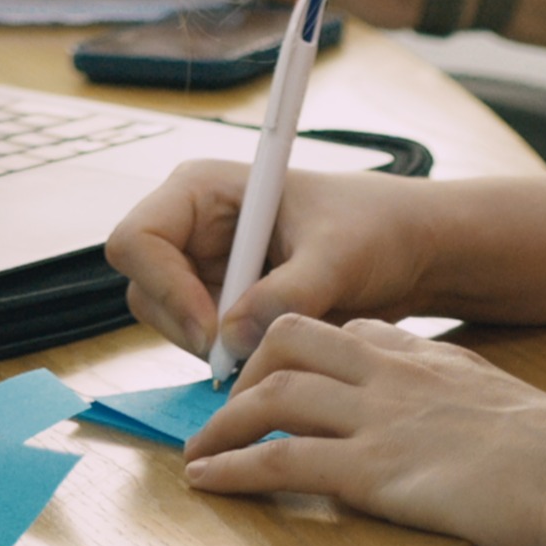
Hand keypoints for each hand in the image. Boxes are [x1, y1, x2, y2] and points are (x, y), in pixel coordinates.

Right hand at [101, 156, 443, 364]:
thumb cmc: (376, 228)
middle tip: (242, 355)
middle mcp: (191, 226)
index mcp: (202, 189)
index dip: (165, 287)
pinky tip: (272, 347)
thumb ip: (286, 294)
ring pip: (168, 321)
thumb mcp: (337, 256)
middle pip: (144, 286)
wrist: (407, 251)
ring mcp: (203, 266)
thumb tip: (232, 337)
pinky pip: (199, 341)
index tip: (213, 332)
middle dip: (187, 326)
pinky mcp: (221, 302)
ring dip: (211, 345)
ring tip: (272, 344)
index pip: (138, 239)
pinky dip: (228, 355)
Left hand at [179, 312, 545, 545]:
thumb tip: (475, 457)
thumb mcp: (519, 421)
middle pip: (293, 338)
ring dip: (223, 422)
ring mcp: (380, 418)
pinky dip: (232, 467)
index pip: (354, 331)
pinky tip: (207, 480)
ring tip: (198, 450)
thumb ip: (479, 422)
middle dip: (248, 366)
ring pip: (271, 393)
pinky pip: (277, 459)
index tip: (285, 372)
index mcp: (435, 360)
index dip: (309, 350)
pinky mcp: (373, 469)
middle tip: (226, 405)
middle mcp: (398, 375)